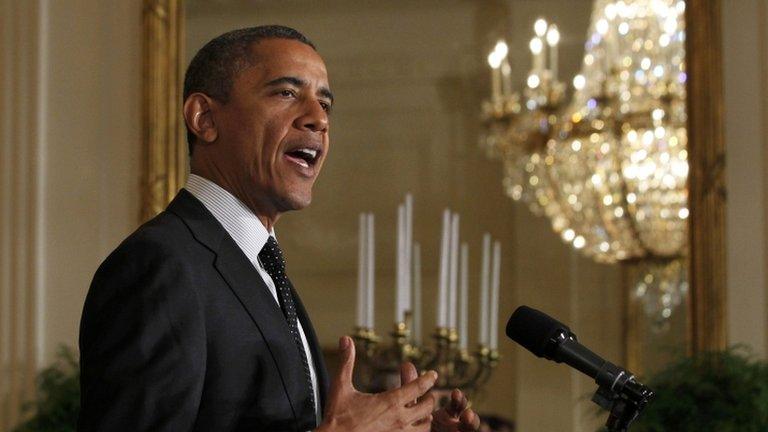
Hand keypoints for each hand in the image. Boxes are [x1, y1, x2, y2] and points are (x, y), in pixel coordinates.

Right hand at [317, 336, 436, 431]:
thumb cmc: (337, 418)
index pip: (418, 387)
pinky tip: (412, 427)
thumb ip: (346, 362)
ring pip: (425, 426)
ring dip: (426, 418)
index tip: (433, 374)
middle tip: (427, 394)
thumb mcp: (340, 386)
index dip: (428, 379)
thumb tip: (345, 339)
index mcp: (389, 402)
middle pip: (427, 407)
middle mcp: (399, 419)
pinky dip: (418, 431)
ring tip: (423, 413)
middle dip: (429, 398)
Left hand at [399, 363, 479, 431]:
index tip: (455, 392)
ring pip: (467, 431)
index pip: (458, 403)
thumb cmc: (416, 421)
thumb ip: (413, 388)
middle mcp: (455, 425)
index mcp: (449, 413)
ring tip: (468, 423)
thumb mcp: (413, 404)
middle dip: (471, 418)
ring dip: (470, 427)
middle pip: (468, 421)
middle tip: (467, 414)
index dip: (459, 399)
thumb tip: (407, 364)